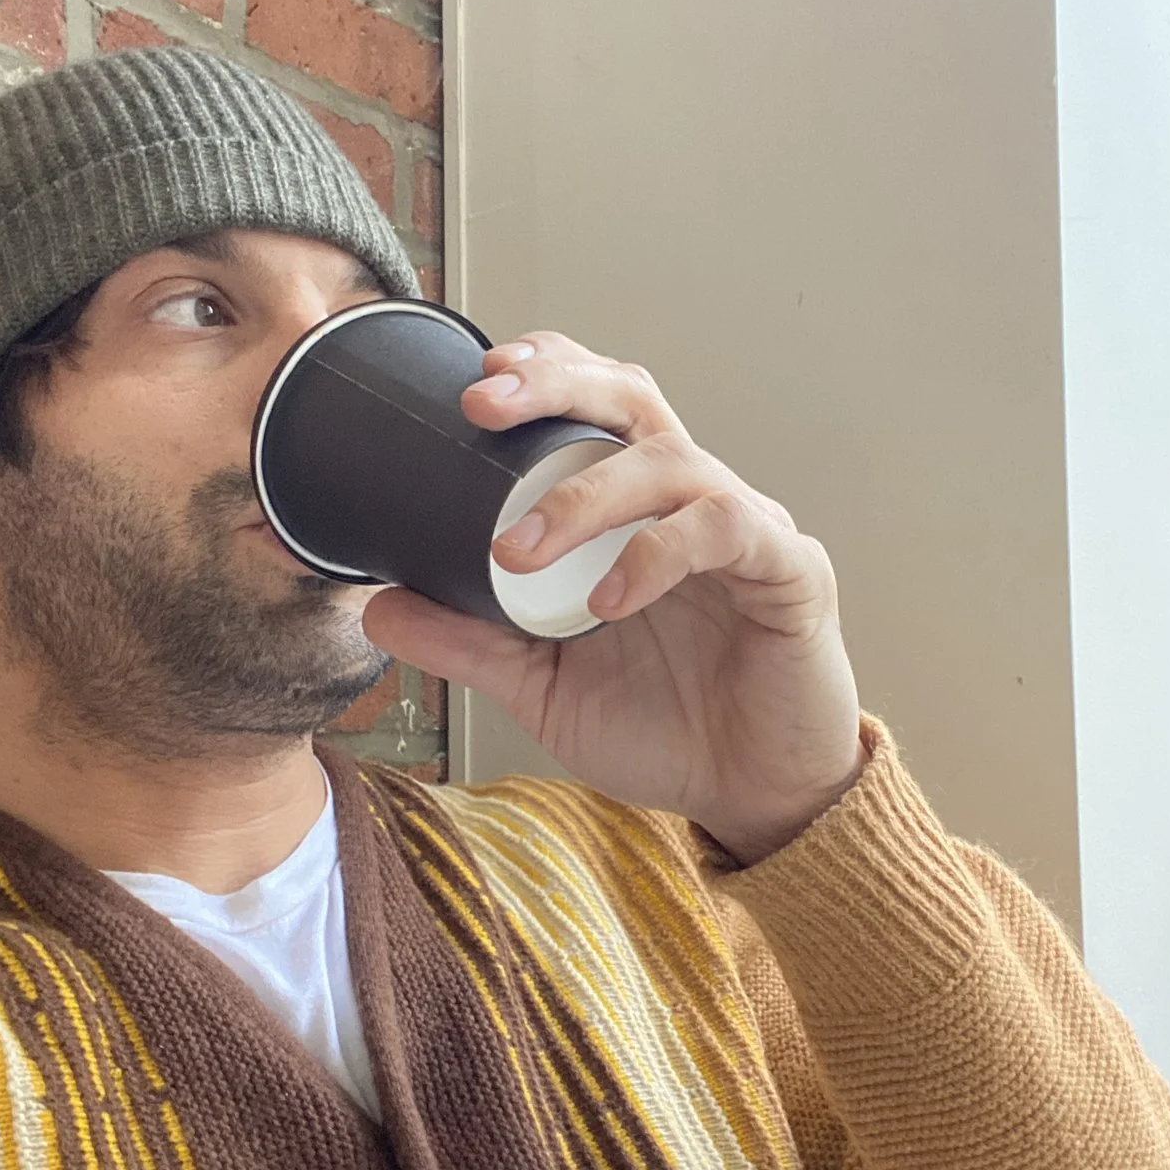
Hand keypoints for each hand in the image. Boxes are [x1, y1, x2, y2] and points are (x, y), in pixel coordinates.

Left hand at [360, 332, 862, 863]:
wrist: (752, 797)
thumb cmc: (665, 728)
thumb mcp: (544, 686)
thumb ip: (471, 642)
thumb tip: (378, 604)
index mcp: (637, 510)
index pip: (595, 404)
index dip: (545, 372)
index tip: (476, 382)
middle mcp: (690, 499)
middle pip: (631, 396)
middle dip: (556, 385)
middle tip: (481, 406)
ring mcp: (746, 527)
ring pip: (669, 460)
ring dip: (583, 496)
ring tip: (517, 551)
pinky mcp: (791, 570)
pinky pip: (726, 529)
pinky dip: (658, 553)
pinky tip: (612, 598)